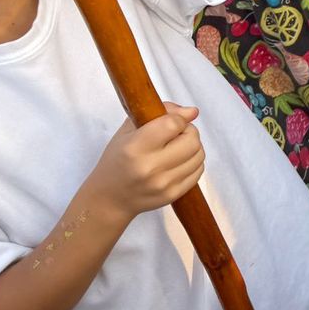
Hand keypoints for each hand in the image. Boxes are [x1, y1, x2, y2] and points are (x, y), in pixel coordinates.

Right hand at [87, 104, 204, 220]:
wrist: (110, 197)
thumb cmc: (118, 160)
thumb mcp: (129, 131)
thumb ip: (160, 114)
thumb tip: (192, 111)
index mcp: (135, 148)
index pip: (173, 124)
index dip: (178, 119)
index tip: (172, 121)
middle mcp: (150, 167)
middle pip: (192, 140)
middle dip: (188, 131)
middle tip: (176, 134)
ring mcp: (163, 183)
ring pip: (199, 155)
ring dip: (192, 147)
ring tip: (176, 148)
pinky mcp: (173, 195)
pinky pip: (199, 171)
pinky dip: (193, 162)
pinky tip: (178, 161)